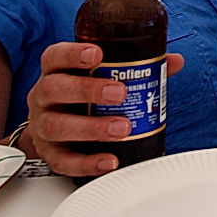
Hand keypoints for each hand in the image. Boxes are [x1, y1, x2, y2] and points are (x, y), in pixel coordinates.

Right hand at [24, 43, 184, 176]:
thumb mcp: (103, 76)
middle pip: (55, 89)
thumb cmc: (83, 96)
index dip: (73, 54)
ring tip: (122, 128)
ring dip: (91, 128)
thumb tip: (174, 62)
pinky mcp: (50, 153)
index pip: (56, 57)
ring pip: (56, 125)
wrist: (56, 130)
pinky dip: (87, 162)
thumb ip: (137, 67)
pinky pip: (63, 161)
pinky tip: (110, 160)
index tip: (97, 54)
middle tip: (120, 93)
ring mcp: (43, 125)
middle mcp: (44, 96)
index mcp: (57, 72)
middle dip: (88, 90)